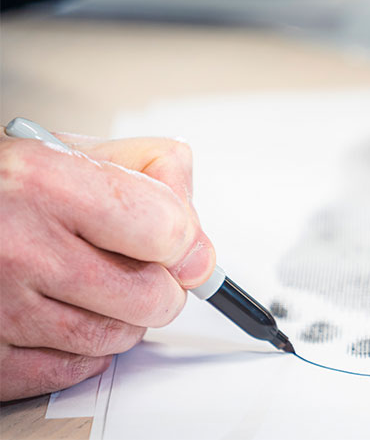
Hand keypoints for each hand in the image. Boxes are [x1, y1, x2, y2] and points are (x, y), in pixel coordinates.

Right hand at [0, 133, 215, 399]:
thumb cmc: (5, 189)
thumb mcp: (73, 151)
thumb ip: (154, 176)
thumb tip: (198, 243)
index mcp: (46, 183)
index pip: (168, 232)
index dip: (185, 242)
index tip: (178, 246)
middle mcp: (20, 246)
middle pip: (152, 297)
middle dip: (161, 286)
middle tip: (139, 269)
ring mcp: (2, 307)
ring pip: (116, 339)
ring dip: (123, 319)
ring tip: (96, 287)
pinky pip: (71, 371)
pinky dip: (81, 350)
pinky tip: (64, 315)